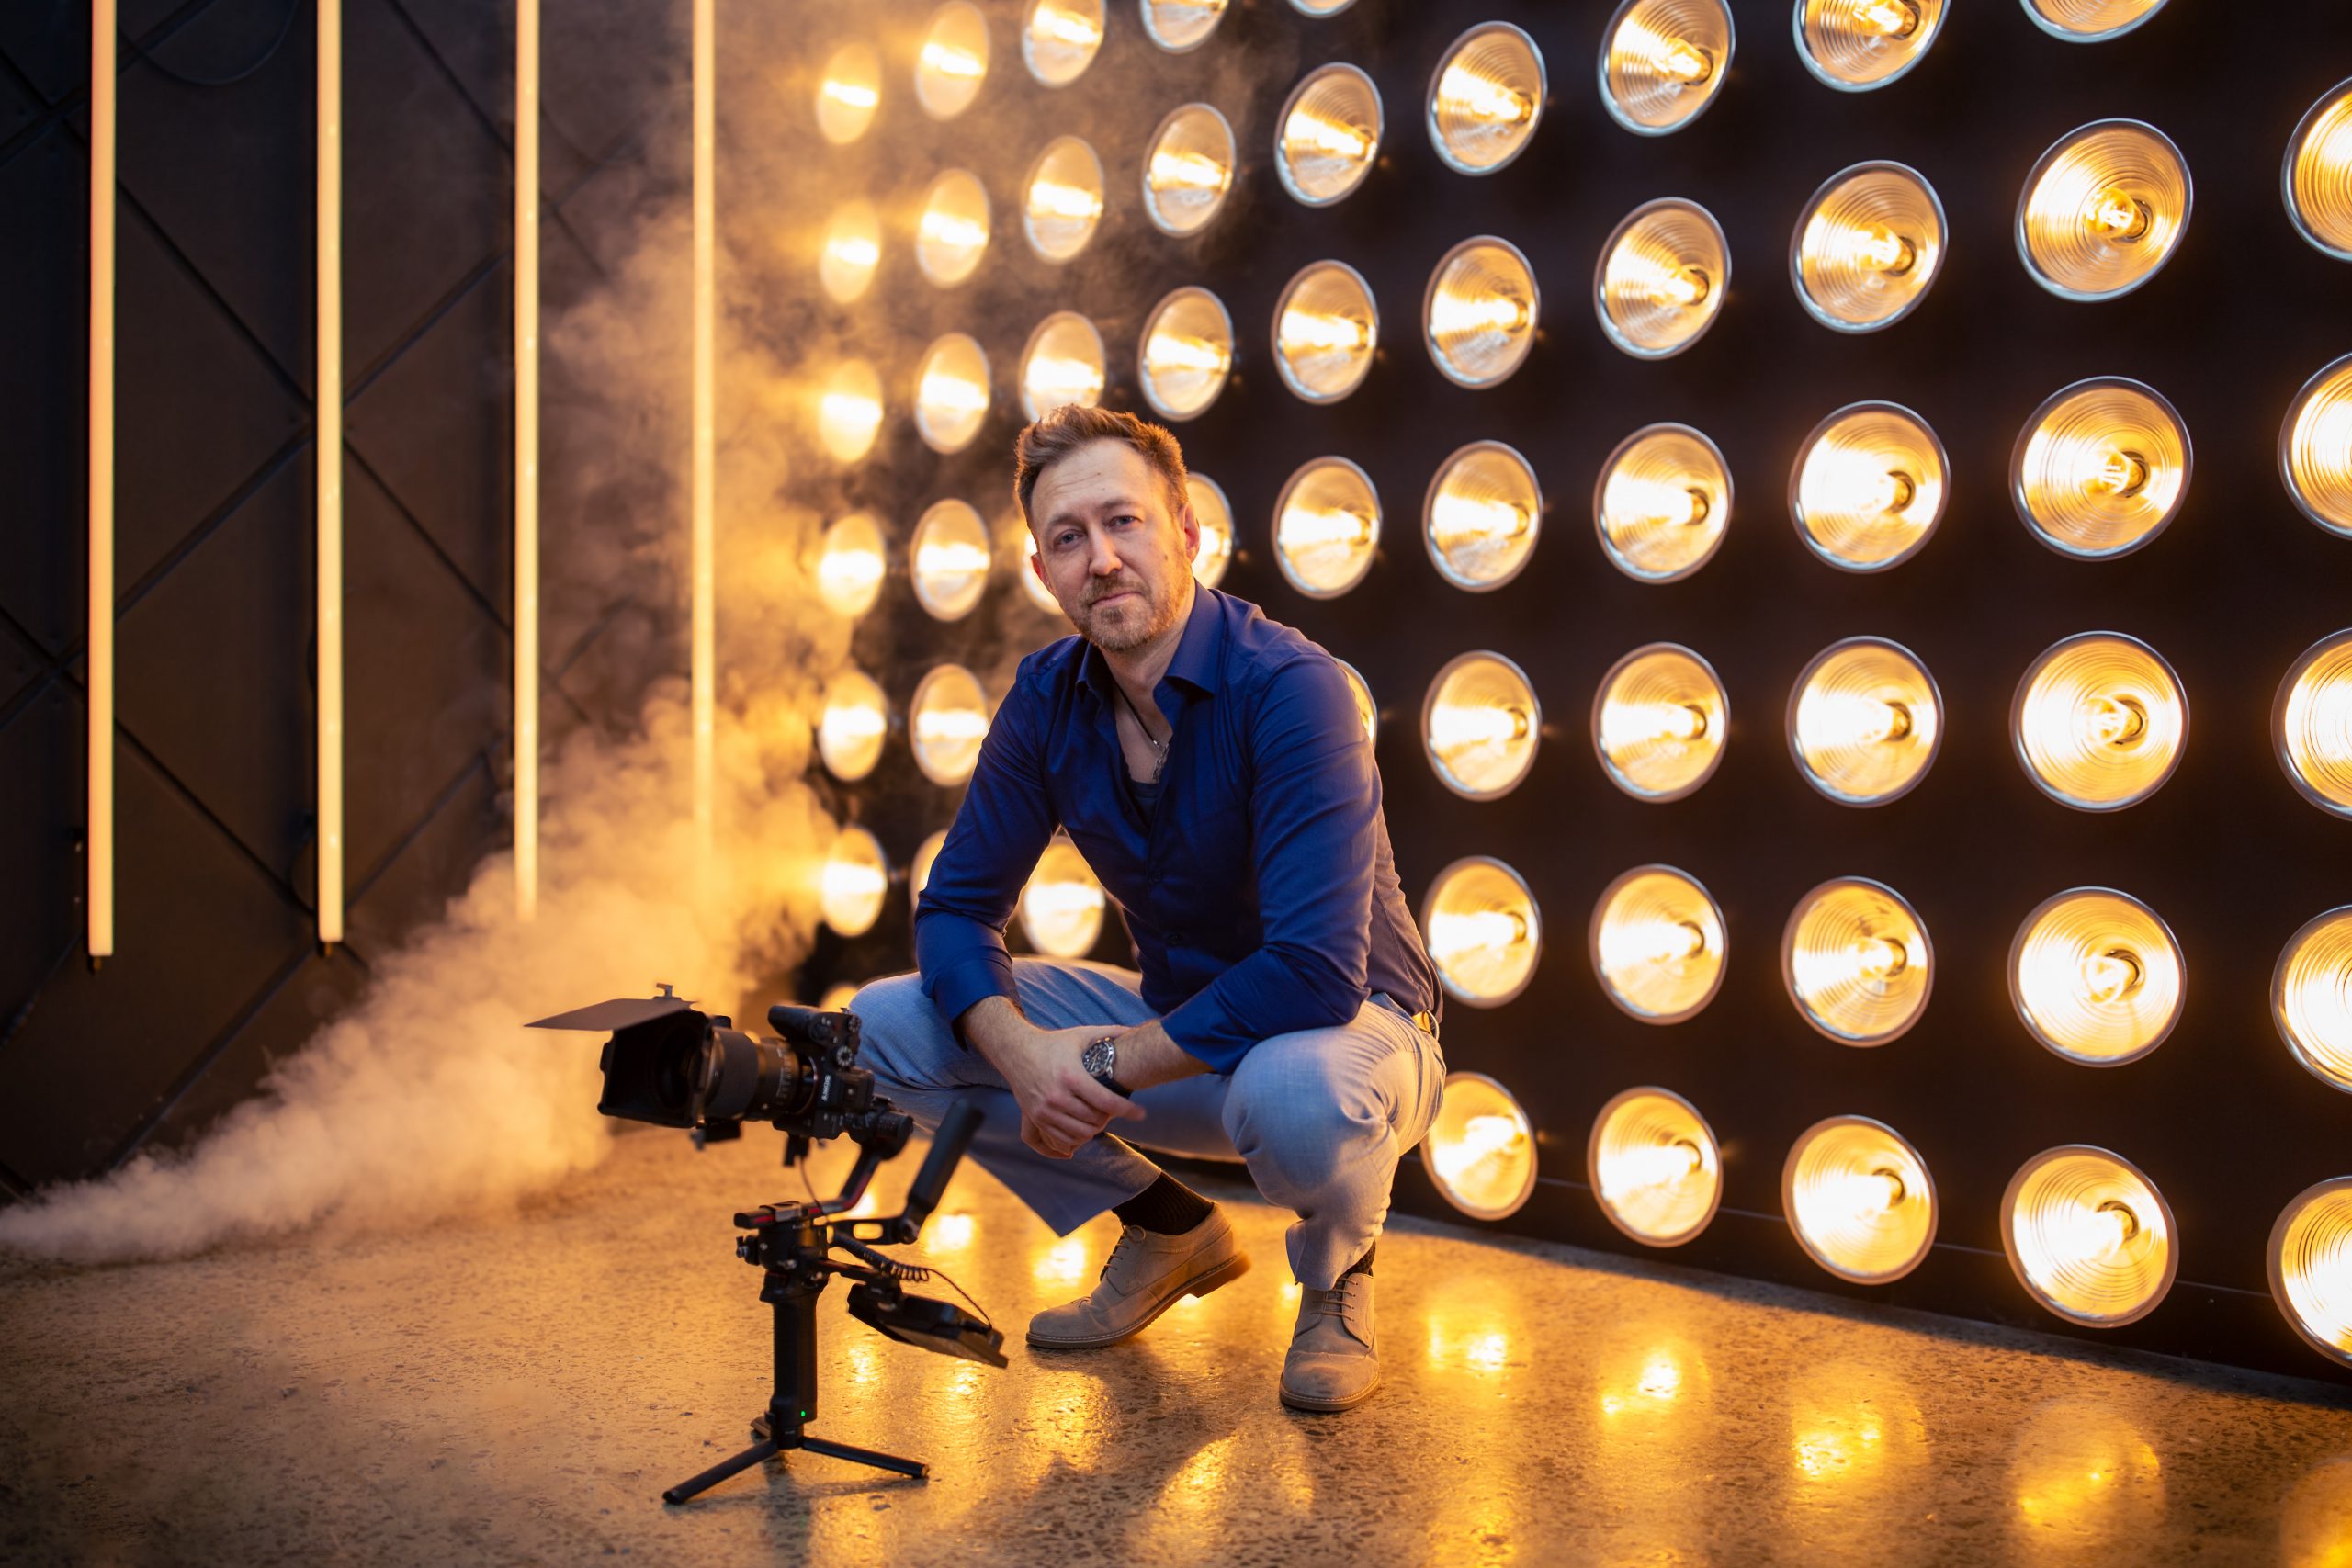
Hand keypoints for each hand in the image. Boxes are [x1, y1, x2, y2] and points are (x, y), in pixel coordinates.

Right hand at [997, 1024, 1144, 1159]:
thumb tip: (1136, 1029)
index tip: (1141, 1114)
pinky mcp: (1035, 1118)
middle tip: (1115, 1111)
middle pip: (1095, 1121)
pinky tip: (1084, 1131)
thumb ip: (1109, 1032)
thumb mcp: (1080, 1035)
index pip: (1107, 1102)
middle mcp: (1056, 1096)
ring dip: (1095, 1130)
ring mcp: (1044, 1110)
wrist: (1015, 1051)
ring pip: (1080, 1134)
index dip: (1128, 1110)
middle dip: (1110, 1118)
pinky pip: (1061, 1140)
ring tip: (1101, 1119)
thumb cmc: (1053, 1043)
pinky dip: (1076, 1140)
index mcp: (1071, 1076)